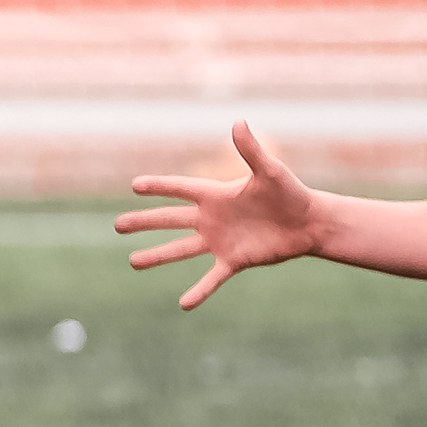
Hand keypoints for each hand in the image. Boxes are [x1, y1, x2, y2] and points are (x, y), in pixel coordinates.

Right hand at [117, 120, 318, 310]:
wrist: (309, 223)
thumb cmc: (290, 193)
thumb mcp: (270, 171)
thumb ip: (251, 151)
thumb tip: (237, 123)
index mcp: (216, 195)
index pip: (180, 188)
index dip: (158, 186)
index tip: (135, 186)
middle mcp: (212, 218)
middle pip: (170, 220)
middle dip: (144, 222)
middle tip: (118, 226)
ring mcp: (220, 241)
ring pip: (180, 249)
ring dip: (157, 255)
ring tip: (132, 262)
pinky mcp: (233, 261)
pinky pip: (211, 278)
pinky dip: (199, 291)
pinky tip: (183, 304)